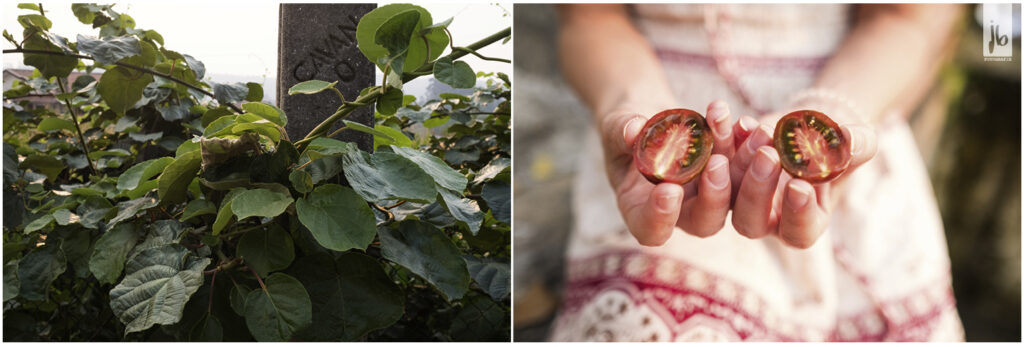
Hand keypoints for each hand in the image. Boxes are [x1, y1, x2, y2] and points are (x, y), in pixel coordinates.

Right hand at [600, 101, 742, 245]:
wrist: (648, 115)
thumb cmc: (624, 130)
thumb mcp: (615, 128)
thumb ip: (621, 131)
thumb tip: (632, 129)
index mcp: (641, 210)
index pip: (652, 229)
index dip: (661, 217)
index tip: (668, 190)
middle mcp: (680, 210)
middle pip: (705, 221)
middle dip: (715, 196)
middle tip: (717, 163)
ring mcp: (707, 194)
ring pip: (735, 195)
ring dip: (745, 167)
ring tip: (750, 134)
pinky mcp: (729, 174)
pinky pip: (746, 168)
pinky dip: (747, 146)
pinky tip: (746, 123)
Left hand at [728, 114, 877, 247]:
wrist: (806, 126)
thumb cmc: (834, 145)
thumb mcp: (853, 144)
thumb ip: (857, 147)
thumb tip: (849, 139)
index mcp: (803, 223)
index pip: (797, 233)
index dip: (796, 214)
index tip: (798, 186)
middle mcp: (765, 218)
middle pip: (749, 222)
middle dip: (756, 189)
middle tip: (768, 155)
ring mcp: (735, 197)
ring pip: (721, 195)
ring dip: (733, 162)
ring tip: (753, 130)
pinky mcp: (715, 172)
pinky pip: (706, 161)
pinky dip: (715, 137)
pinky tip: (721, 113)